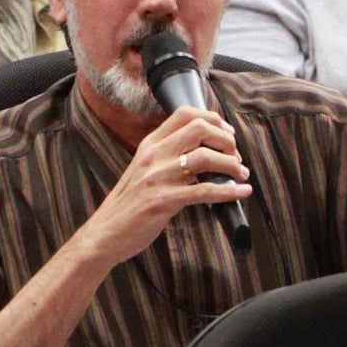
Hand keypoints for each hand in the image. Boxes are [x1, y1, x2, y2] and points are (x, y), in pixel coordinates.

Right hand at [75, 105, 252, 269]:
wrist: (105, 233)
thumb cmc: (128, 205)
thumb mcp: (143, 171)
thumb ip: (167, 158)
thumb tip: (203, 155)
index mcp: (149, 145)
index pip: (185, 114)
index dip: (213, 120)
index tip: (227, 135)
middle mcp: (154, 156)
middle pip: (200, 129)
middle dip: (226, 140)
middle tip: (236, 156)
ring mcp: (158, 177)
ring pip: (205, 157)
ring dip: (232, 165)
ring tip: (241, 175)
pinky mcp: (164, 201)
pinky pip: (205, 191)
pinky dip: (230, 191)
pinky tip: (242, 193)